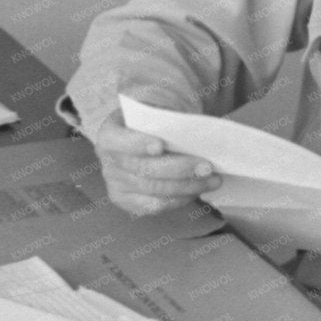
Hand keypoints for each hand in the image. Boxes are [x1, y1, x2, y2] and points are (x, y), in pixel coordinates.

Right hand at [89, 110, 218, 216]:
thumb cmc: (152, 125)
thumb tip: (194, 135)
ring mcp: (115, 184)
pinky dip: (179, 199)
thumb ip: (167, 123)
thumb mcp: (154, 115)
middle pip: (144, 169)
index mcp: (109, 134)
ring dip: (187, 186)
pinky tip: (197, 191)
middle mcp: (108, 161)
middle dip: (180, 168)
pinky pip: (155, 206)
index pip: (117, 140)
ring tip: (212, 179)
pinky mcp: (126, 201)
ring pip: (155, 189)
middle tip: (207, 166)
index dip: (137, 144)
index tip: (160, 145)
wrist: (143, 139)